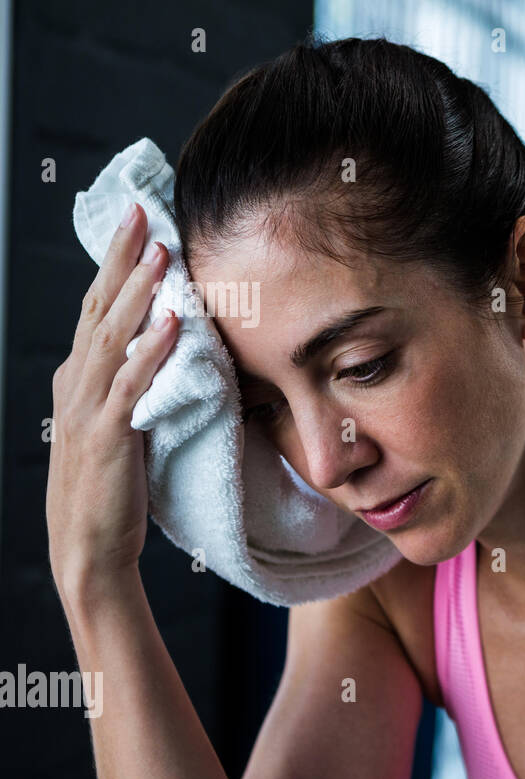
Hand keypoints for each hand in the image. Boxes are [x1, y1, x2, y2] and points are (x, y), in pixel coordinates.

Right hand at [47, 202, 177, 584]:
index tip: (138, 222)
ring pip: (113, 337)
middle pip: (99, 307)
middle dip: (121, 258)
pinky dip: (153, 351)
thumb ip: (133, 382)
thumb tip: (166, 343)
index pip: (97, 308)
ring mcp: (88, 408)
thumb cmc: (112, 487)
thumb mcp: (120, 422)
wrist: (89, 546)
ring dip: (138, 293)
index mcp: (79, 377)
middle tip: (142, 212)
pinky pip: (133, 385)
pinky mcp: (111, 436)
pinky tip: (173, 324)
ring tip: (161, 254)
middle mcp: (76, 383)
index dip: (115, 264)